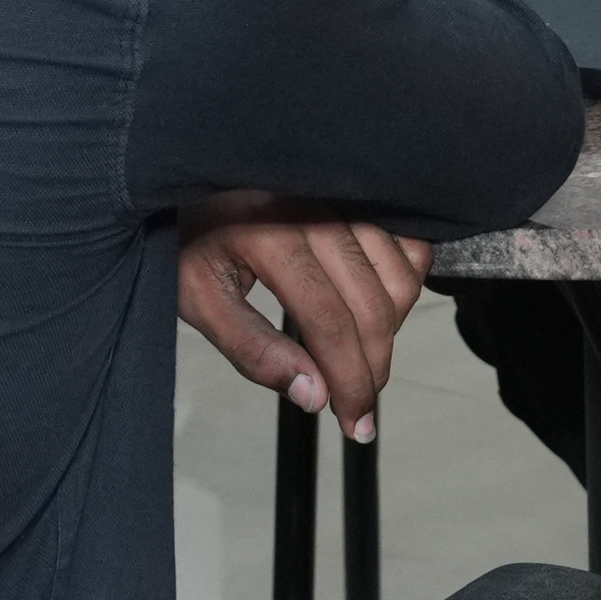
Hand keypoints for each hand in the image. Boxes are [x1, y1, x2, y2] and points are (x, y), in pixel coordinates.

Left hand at [175, 199, 433, 433]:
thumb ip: (252, 349)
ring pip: (398, 278)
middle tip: (359, 406)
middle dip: (372, 369)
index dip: (349, 379)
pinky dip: (404, 284)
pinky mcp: (360, 196)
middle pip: (371, 307)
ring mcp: (345, 200)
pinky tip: (374, 309)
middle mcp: (317, 212)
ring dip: (390, 330)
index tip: (354, 423)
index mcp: (271, 237)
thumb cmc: (191, 240)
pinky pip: (409, 245)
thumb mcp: (199, 299)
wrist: (192, 176)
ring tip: (359, 358)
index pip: (329, 322)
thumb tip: (314, 396)